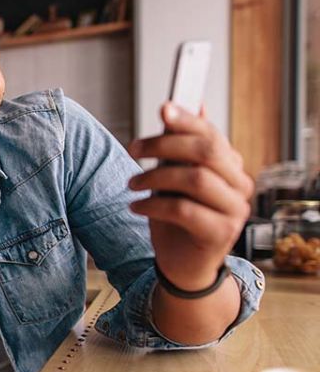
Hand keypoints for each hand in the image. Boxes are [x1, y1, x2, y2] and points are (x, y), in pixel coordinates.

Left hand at [127, 103, 253, 289]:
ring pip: (196, 179)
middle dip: (164, 145)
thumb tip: (180, 106)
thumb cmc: (177, 218)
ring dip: (155, 177)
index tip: (162, 109)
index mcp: (231, 167)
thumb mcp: (174, 178)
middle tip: (133, 149)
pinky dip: (154, 204)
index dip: (187, 120)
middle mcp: (240, 186)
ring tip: (132, 184)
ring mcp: (235, 211)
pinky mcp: (221, 234)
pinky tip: (137, 206)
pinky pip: (184, 210)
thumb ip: (179, 148)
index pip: (212, 136)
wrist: (182, 265)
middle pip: (206, 152)